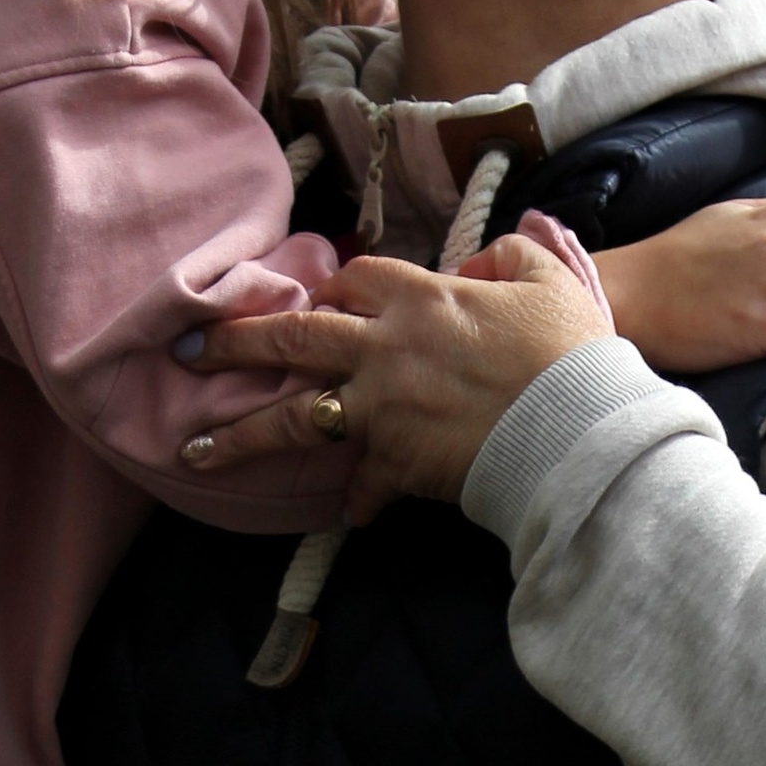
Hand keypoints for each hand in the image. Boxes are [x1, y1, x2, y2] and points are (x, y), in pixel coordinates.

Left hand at [178, 239, 611, 515]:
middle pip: (292, 335)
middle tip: (188, 350)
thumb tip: (485, 256)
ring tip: (195, 449)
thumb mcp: (549, 282)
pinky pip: (363, 481)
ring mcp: (383, 406)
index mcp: (421, 297)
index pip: (353, 277)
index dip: (330, 286)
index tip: (315, 299)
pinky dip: (359, 497)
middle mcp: (386, 346)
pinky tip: (353, 510)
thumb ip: (512, 255)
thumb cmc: (571, 354)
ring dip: (240, 434)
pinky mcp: (395, 460)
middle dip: (234, 341)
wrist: (577, 426)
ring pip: (293, 416)